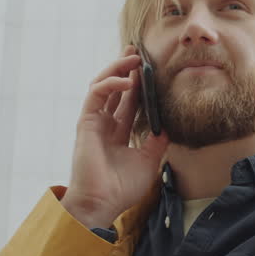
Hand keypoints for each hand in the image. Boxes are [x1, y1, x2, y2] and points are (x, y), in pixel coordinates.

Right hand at [61, 45, 169, 227]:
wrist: (102, 204)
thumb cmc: (121, 189)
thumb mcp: (148, 162)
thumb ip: (156, 143)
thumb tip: (167, 127)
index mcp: (117, 133)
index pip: (128, 101)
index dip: (138, 84)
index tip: (150, 69)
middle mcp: (104, 124)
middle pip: (115, 88)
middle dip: (125, 67)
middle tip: (138, 51)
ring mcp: (94, 121)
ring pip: (102, 85)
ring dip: (117, 68)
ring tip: (133, 58)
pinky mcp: (86, 122)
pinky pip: (96, 94)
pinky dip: (111, 83)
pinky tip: (127, 80)